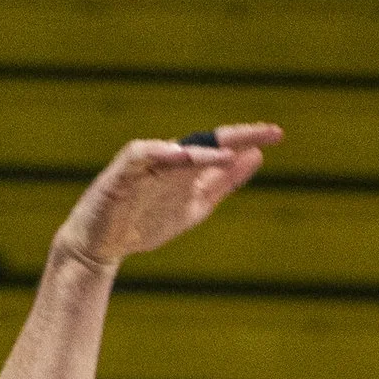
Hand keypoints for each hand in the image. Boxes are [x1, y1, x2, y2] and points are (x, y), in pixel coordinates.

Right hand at [54, 128, 280, 273]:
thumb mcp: (195, 206)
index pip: (221, 147)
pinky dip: (161, 153)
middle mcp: (170, 159)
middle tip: (267, 132)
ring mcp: (146, 163)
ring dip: (203, 151)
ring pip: (178, 149)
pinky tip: (181, 157)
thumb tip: (256, 157)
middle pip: (206, 141)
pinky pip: (142, 154)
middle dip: (236, 136)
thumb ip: (224, 183)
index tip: (278, 135)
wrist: (101, 246)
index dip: (248, 139)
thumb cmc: (145, 224)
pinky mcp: (121, 171)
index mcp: (188, 167)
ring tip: (228, 153)